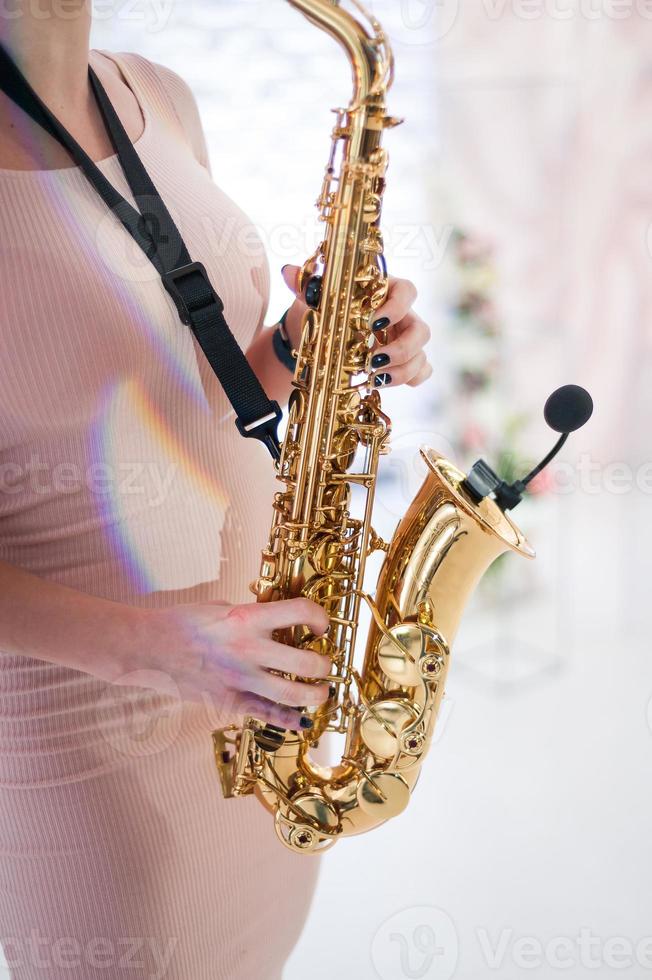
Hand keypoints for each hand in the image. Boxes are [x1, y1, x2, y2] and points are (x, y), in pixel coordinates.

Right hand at [115, 597, 330, 729]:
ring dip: (315, 695)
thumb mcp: (220, 607)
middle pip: (306, 661)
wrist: (147, 647)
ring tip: (321, 693)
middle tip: (326, 665)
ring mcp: (239, 678)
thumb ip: (250, 614)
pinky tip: (301, 721)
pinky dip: (287, 720)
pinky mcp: (228, 700)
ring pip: (293, 694)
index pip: (300, 612)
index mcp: (247, 618)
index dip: (319, 617)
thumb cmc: (181, 622)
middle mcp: (249, 649)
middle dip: (325, 665)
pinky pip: (265, 714)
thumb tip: (274, 617)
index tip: (321, 625)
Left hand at [280, 264, 432, 388]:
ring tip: (373, 379)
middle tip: (373, 360)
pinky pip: (421, 371)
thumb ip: (306, 285)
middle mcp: (401, 316)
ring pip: (421, 355)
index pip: (408, 291)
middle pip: (421, 330)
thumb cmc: (322, 309)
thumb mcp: (313, 298)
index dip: (398, 307)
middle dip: (402, 349)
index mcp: (386, 292)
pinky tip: (384, 382)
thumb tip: (288, 272)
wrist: (316, 337)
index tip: (374, 322)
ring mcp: (404, 340)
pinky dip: (410, 379)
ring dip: (401, 370)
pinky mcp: (403, 361)